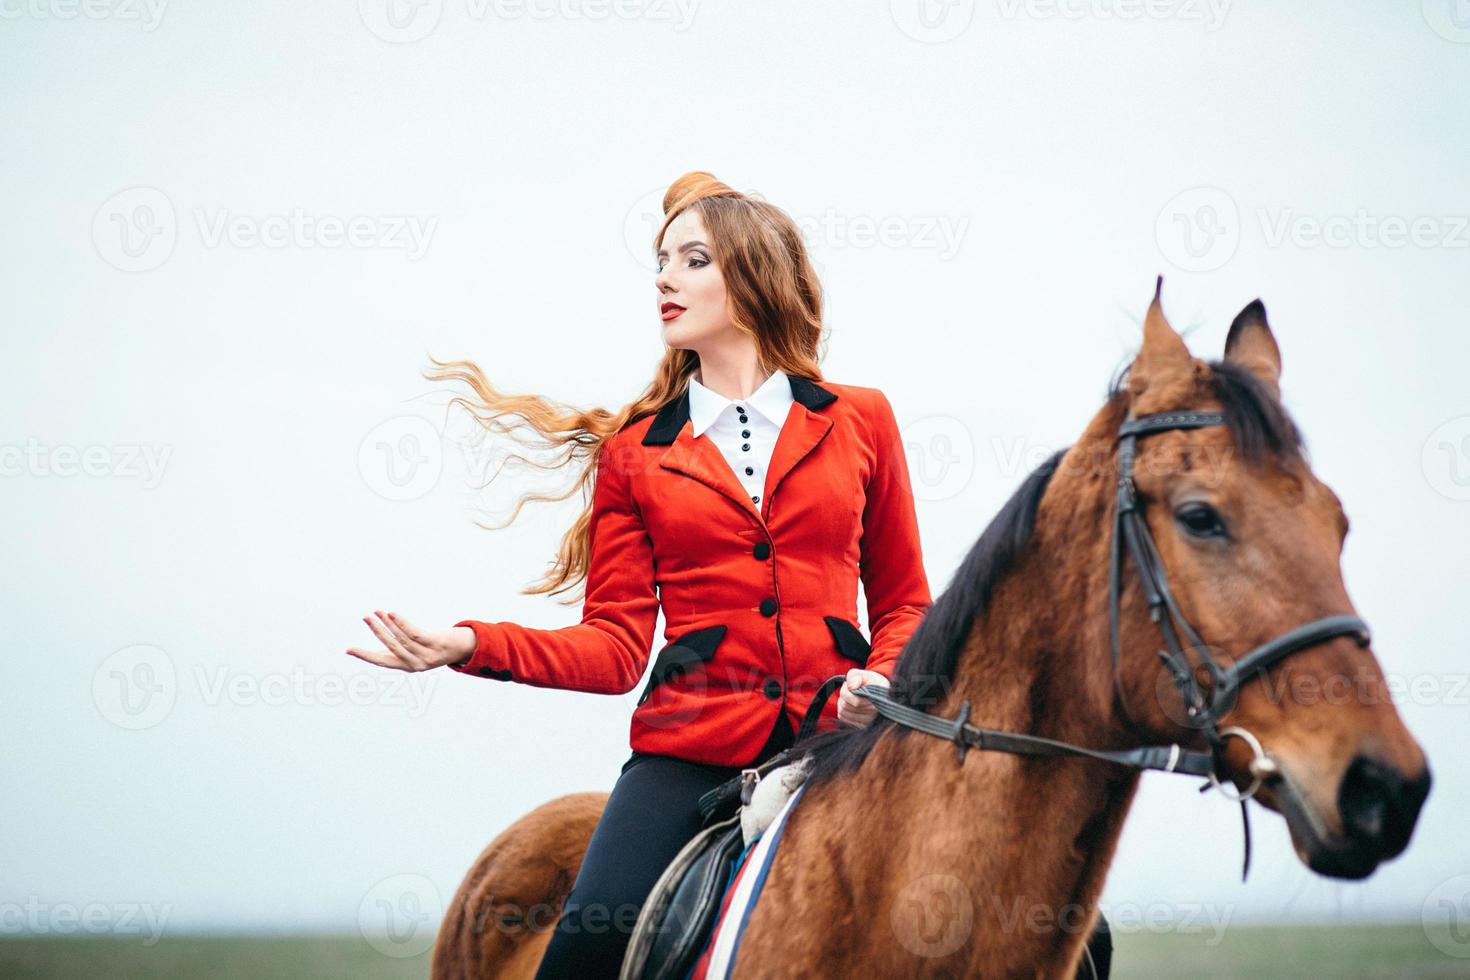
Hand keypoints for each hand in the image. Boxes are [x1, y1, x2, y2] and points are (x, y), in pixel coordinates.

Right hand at [345, 610, 475, 671]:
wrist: (460, 648)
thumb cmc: (432, 647)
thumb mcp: (414, 652)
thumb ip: (397, 649)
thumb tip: (376, 641)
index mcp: (406, 666)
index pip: (381, 661)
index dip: (364, 656)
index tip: (349, 649)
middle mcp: (415, 664)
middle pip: (390, 646)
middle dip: (376, 631)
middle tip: (365, 618)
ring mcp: (425, 655)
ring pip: (401, 638)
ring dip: (387, 623)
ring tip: (377, 612)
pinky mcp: (434, 644)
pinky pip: (414, 633)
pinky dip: (401, 623)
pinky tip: (392, 614)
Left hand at [836, 668, 889, 727]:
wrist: (881, 693)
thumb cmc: (872, 682)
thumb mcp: (865, 674)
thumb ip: (855, 676)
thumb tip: (850, 686)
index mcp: (879, 700)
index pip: (856, 702)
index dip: (847, 691)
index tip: (848, 684)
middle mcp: (875, 715)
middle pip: (846, 707)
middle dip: (843, 694)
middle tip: (849, 688)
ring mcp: (868, 723)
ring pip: (843, 713)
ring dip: (842, 702)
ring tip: (850, 695)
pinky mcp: (862, 727)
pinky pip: (843, 719)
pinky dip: (843, 710)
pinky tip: (849, 704)